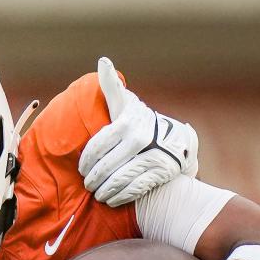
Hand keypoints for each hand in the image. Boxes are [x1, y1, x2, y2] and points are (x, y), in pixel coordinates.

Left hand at [79, 57, 198, 206]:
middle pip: (106, 167)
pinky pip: (133, 189)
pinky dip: (119, 197)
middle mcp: (140, 139)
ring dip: (104, 191)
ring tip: (97, 194)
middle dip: (93, 179)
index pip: (96, 147)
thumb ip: (112, 88)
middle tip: (88, 185)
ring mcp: (152, 156)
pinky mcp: (160, 172)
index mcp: (126, 122)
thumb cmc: (141, 123)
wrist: (177, 142)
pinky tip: (111, 199)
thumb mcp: (126, 105)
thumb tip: (103, 61)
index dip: (85, 161)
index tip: (81, 169)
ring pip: (118, 180)